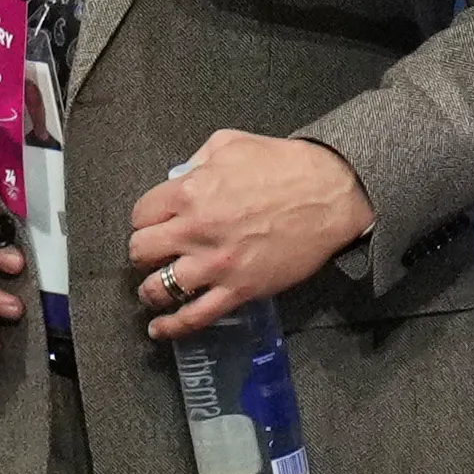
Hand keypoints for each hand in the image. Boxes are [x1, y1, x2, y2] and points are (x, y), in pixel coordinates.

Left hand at [127, 131, 376, 336]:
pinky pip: (195, 316)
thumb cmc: (287, 165)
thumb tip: (181, 178)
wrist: (332, 194)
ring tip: (155, 289)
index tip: (154, 223)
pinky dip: (172, 327)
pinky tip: (160, 329)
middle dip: (144, 252)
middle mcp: (196, 230)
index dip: (146, 219)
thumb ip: (199, 160)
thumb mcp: (233, 143)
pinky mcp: (239, 289)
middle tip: (155, 253)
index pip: (141, 214)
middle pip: (142, 251)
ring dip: (151, 290)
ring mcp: (216, 264)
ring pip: (158, 288)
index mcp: (191, 192)